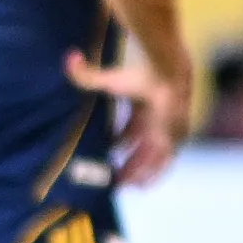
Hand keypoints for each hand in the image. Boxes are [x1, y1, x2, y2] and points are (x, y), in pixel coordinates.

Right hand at [66, 45, 194, 184]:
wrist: (165, 78)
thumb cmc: (138, 77)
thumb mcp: (110, 80)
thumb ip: (87, 75)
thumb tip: (69, 56)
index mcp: (144, 107)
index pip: (131, 129)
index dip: (120, 140)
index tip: (107, 150)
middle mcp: (157, 122)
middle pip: (141, 147)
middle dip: (128, 161)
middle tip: (113, 176)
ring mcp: (167, 132)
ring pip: (151, 158)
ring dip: (138, 171)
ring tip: (121, 184)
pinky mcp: (174, 141)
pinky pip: (163, 164)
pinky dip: (153, 175)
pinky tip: (139, 187)